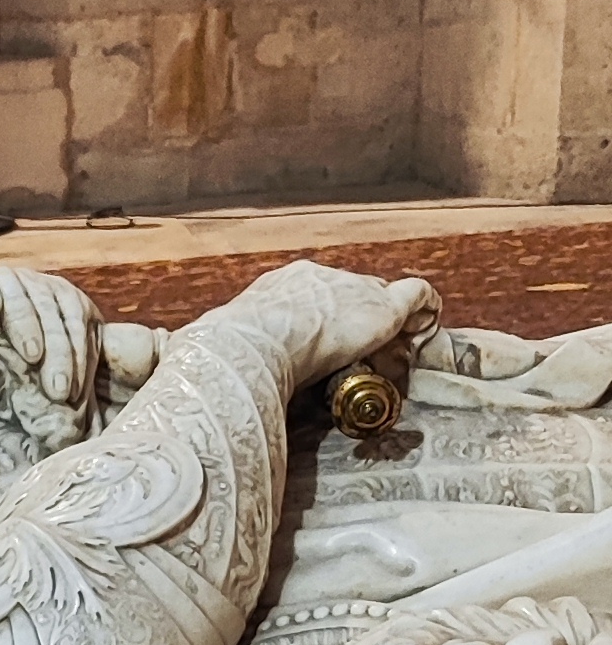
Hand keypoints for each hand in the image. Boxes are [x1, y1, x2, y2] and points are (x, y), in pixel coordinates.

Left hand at [0, 252, 99, 411]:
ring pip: (53, 307)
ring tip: (57, 388)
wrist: (5, 381)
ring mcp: (40, 285)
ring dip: (59, 349)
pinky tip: (75, 387)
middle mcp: (3, 278)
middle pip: (16, 289)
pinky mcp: (70, 300)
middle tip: (31, 358)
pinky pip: (79, 322)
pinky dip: (80, 356)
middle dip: (26, 324)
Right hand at [213, 260, 437, 388]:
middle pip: (353, 292)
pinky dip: (425, 308)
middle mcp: (323, 277)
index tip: (325, 340)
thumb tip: (216, 367)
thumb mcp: (230, 342)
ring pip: (381, 297)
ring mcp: (354, 289)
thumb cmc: (233, 348)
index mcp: (286, 283)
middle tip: (360, 349)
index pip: (318, 294)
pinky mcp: (382, 308)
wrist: (254, 340)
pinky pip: (416, 296)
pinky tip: (429, 321)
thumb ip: (238, 348)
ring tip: (392, 347)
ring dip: (388, 321)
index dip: (326, 317)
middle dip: (358, 315)